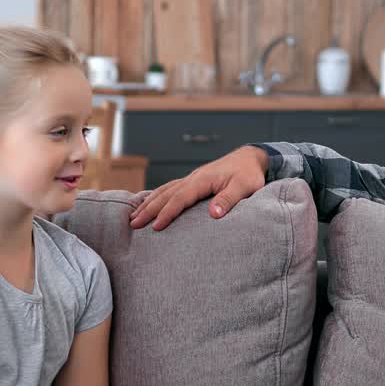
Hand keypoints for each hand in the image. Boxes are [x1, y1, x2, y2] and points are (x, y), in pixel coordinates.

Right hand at [129, 146, 268, 230]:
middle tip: (134, 224)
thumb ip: (228, 199)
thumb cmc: (248, 174)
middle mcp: (193, 178)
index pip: (180, 198)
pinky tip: (149, 202)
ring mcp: (192, 178)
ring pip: (165, 190)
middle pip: (166, 194)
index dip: (167, 213)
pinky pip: (170, 188)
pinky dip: (157, 196)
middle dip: (149, 209)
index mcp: (203, 180)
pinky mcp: (194, 181)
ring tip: (134, 216)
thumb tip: (213, 214)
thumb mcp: (244, 187)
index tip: (156, 227)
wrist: (250, 158)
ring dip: (149, 202)